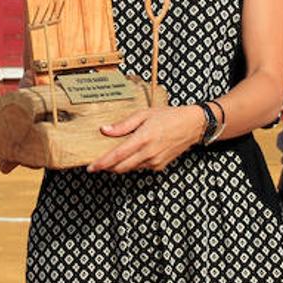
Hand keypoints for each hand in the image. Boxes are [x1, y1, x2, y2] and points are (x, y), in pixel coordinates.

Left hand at [86, 106, 205, 172]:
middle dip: (107, 167)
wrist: (192, 125)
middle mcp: (148, 153)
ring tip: (114, 156)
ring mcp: (155, 162)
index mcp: (143, 138)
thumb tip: (105, 130)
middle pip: (121, 167)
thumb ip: (123, 124)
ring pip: (130, 168)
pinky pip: (140, 168)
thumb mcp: (144, 114)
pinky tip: (133, 154)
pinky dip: (133, 163)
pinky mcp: (159, 166)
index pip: (117, 155)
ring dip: (120, 165)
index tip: (91, 167)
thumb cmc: (168, 116)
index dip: (102, 163)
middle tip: (97, 164)